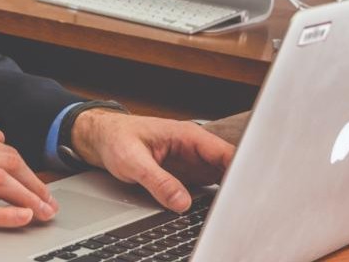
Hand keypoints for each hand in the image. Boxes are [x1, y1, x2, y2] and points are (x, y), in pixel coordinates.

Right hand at [0, 125, 58, 228]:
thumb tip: (0, 136)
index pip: (4, 150)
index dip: (29, 172)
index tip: (43, 190)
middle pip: (7, 163)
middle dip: (35, 186)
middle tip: (51, 206)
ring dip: (27, 199)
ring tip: (43, 215)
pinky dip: (1, 215)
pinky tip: (19, 219)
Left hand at [71, 111, 234, 212]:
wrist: (103, 138)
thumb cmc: (116, 138)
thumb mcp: (132, 160)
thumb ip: (157, 180)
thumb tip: (181, 202)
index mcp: (188, 136)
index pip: (226, 152)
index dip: (241, 171)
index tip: (246, 191)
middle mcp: (195, 148)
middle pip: (230, 168)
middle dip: (238, 186)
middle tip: (240, 208)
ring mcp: (194, 162)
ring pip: (222, 179)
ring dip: (228, 194)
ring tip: (232, 211)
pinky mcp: (188, 175)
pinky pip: (209, 187)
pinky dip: (216, 198)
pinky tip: (218, 211)